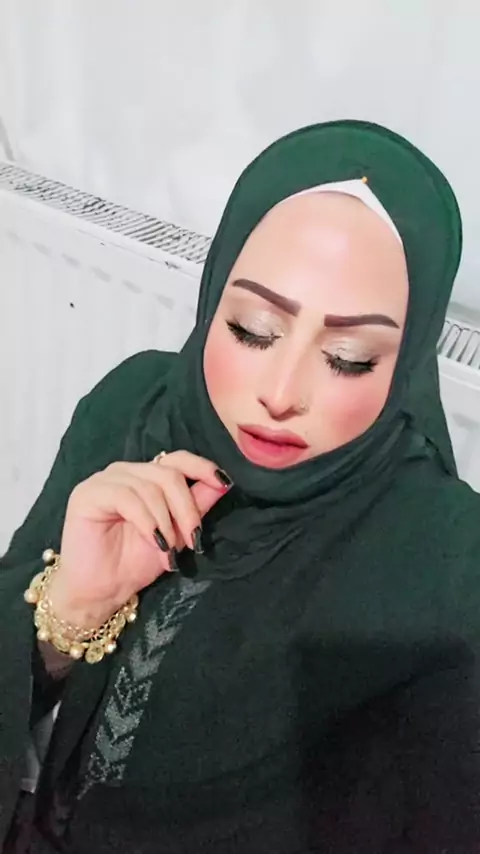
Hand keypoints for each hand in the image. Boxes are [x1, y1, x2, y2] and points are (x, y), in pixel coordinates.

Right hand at [49, 451, 231, 627]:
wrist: (101, 591)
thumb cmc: (134, 562)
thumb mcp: (176, 533)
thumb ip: (196, 506)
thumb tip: (223, 482)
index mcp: (145, 477)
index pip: (177, 459)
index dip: (202, 467)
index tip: (224, 482)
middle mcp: (125, 472)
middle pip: (169, 474)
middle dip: (187, 509)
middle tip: (192, 541)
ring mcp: (104, 480)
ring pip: (150, 487)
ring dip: (166, 522)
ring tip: (168, 549)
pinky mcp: (88, 493)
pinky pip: (127, 498)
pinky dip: (147, 521)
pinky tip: (153, 541)